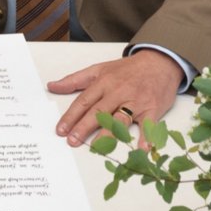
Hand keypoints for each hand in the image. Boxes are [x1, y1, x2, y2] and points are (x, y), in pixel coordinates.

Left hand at [48, 49, 181, 146]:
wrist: (159, 62)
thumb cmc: (127, 69)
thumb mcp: (99, 69)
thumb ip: (74, 80)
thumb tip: (52, 86)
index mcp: (104, 82)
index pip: (84, 101)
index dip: (71, 116)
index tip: (61, 129)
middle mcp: (118, 92)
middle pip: (99, 111)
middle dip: (84, 126)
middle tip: (73, 140)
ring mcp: (136, 101)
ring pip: (120, 118)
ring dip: (108, 133)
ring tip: (97, 147)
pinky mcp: (152, 108)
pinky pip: (148, 124)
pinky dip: (146, 137)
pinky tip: (141, 148)